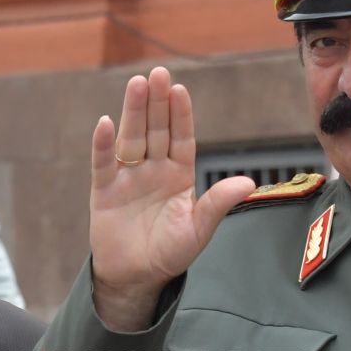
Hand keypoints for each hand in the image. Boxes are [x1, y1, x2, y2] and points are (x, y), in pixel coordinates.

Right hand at [86, 67, 255, 330]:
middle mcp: (153, 169)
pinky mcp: (104, 190)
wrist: (136, 277)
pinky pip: (104, 163)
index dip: (181, 114)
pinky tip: (106, 122)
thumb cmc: (169, 253)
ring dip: (132, 112)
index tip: (180, 90)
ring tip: (136, 85)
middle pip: (155, 130)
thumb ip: (218, 204)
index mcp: (178, 175)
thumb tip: (247, 182)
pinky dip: (103, 144)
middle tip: (157, 73)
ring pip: (131, 138)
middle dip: (156, 102)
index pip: (181, 138)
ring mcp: (128, 177)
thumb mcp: (198, 230)